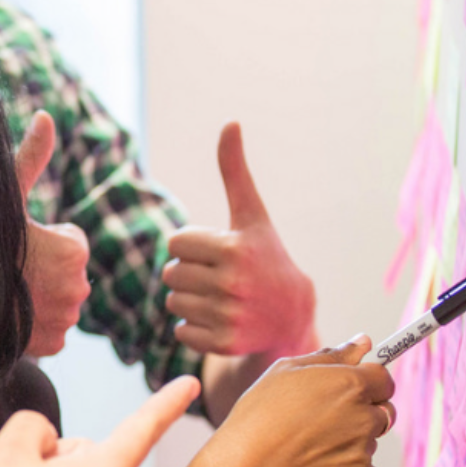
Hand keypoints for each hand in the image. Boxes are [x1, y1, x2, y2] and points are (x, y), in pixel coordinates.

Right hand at [15, 111, 90, 356]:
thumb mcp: (6, 196)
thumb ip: (32, 156)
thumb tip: (47, 114)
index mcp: (74, 251)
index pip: (72, 241)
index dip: (46, 238)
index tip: (21, 244)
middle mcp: (79, 289)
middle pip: (70, 271)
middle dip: (48, 267)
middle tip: (14, 267)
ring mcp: (67, 320)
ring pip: (63, 298)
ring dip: (44, 294)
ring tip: (11, 288)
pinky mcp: (56, 344)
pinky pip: (55, 326)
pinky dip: (38, 322)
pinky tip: (13, 311)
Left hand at [164, 123, 317, 358]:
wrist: (293, 314)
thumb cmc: (266, 256)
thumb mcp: (252, 214)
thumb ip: (235, 171)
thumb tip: (230, 122)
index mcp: (234, 248)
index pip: (175, 243)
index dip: (191, 245)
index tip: (216, 250)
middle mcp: (232, 283)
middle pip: (171, 274)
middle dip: (189, 273)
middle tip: (218, 275)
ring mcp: (229, 316)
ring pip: (173, 302)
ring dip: (190, 299)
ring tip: (220, 297)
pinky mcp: (224, 343)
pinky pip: (181, 332)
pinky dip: (194, 327)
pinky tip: (220, 318)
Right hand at [198, 336, 392, 466]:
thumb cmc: (261, 414)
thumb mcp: (288, 370)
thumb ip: (333, 355)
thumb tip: (364, 342)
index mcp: (351, 385)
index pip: (385, 380)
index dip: (370, 383)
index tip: (355, 389)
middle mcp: (364, 418)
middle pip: (383, 412)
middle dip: (364, 413)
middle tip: (327, 420)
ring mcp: (362, 454)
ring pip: (369, 443)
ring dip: (351, 442)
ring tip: (310, 445)